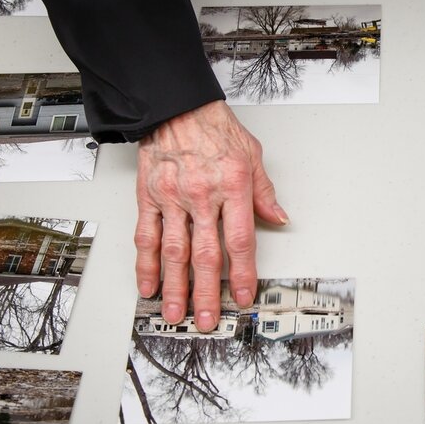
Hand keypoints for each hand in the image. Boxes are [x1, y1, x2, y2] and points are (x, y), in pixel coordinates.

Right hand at [134, 100, 287, 331]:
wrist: (175, 104)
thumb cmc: (214, 126)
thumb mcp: (252, 154)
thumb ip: (264, 191)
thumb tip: (279, 217)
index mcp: (232, 186)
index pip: (239, 240)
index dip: (243, 272)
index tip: (245, 295)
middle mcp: (201, 195)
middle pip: (205, 255)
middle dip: (207, 293)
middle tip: (208, 319)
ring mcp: (172, 197)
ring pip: (173, 252)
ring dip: (175, 287)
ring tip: (177, 312)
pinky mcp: (149, 196)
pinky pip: (146, 235)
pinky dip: (147, 264)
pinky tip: (149, 284)